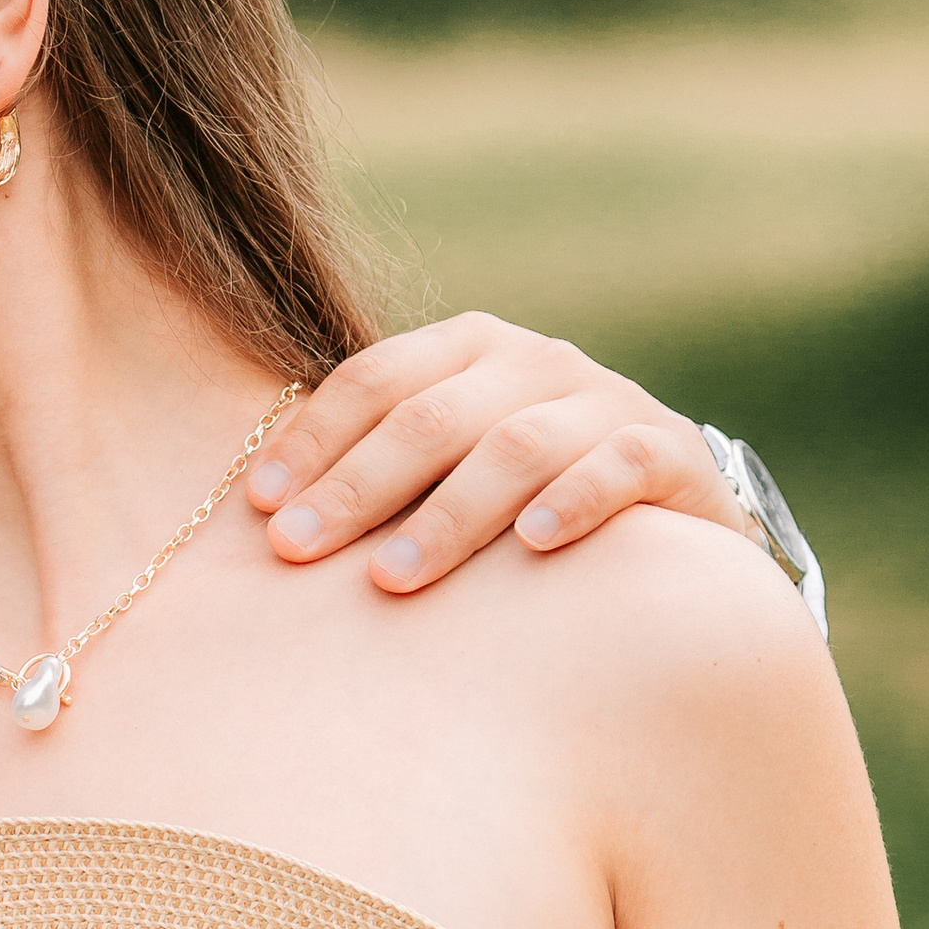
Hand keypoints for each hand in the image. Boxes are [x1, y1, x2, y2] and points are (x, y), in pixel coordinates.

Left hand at [247, 313, 753, 593]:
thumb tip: (260, 525)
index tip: (262, 511)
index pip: (375, 379)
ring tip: (392, 577)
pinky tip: (533, 546)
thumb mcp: (448, 471)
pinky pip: (618, 465)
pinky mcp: (667, 449)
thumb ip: (378, 473)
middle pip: (431, 416)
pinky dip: (574, 500)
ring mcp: (605, 400)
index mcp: (467, 351)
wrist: (668, 514)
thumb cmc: (523, 501)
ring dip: (448, 514)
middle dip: (357, 486)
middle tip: (298, 551)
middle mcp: (534, 362)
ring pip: (516, 445)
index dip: (313, 441)